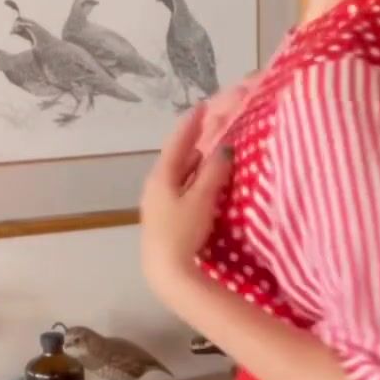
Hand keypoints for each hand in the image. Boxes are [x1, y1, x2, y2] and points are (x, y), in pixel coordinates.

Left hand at [139, 111, 230, 304]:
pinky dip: (190, 180)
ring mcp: (156, 204)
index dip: (190, 125)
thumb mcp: (202, 199)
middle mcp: (154, 187)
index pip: (177, 143)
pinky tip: (199, 184)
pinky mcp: (162, 220)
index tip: (201, 107)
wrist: (166, 271)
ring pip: (176, 175)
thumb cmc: (182, 232)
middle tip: (206, 127)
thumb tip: (224, 148)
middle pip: (174, 158)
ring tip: (206, 152)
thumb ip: (214, 172)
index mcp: (161, 177)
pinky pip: (177, 189)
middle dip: (190, 142)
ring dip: (191, 163)